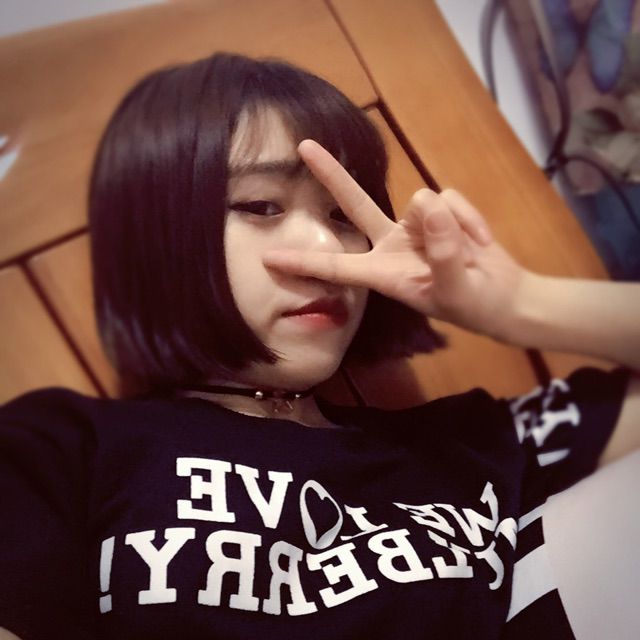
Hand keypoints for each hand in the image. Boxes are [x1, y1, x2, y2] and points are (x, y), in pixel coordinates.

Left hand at [263, 139, 529, 339]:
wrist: (506, 297)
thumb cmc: (476, 305)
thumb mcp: (459, 290)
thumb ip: (444, 251)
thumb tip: (429, 203)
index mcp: (384, 273)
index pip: (336, 267)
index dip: (303, 262)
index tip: (268, 257)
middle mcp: (391, 245)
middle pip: (355, 204)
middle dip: (332, 175)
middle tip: (302, 147)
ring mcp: (416, 226)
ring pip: (422, 200)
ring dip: (452, 225)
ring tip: (470, 252)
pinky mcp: (441, 211)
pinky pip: (449, 196)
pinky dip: (469, 217)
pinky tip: (479, 240)